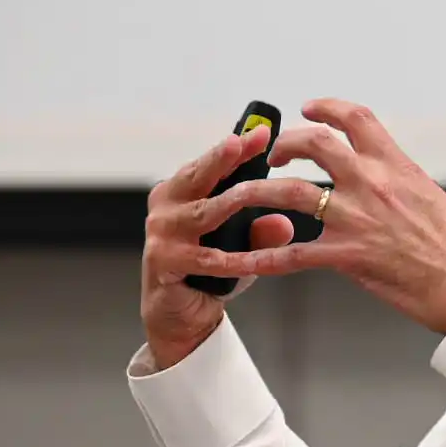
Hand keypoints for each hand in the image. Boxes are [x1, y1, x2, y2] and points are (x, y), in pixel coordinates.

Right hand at [140, 122, 295, 368]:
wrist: (181, 315)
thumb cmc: (210, 270)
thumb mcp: (241, 246)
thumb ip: (261, 232)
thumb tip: (284, 223)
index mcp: (179, 192)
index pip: (210, 164)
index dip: (235, 148)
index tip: (262, 132)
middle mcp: (165, 207)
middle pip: (198, 178)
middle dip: (222, 159)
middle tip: (242, 143)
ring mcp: (161, 235)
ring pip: (202, 214)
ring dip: (229, 204)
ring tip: (251, 193)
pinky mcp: (164, 263)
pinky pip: (206, 260)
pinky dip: (233, 261)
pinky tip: (257, 260)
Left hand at [237, 99, 445, 333]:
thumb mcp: (431, 198)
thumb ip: (398, 184)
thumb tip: (381, 182)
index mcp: (396, 167)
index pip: (356, 120)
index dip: (326, 108)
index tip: (308, 109)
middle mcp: (372, 184)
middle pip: (313, 144)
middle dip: (284, 144)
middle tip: (272, 154)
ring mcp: (356, 219)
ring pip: (288, 191)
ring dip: (256, 190)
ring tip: (242, 194)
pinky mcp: (346, 256)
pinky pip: (292, 254)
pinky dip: (263, 257)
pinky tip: (245, 260)